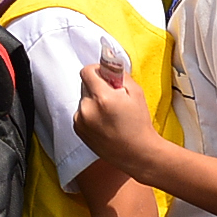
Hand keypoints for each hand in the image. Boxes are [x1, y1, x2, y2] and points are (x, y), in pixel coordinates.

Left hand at [73, 60, 160, 175]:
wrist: (136, 152)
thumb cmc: (139, 123)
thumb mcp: (136, 92)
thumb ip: (120, 74)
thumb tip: (109, 64)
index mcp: (102, 97)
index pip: (86, 72)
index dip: (96, 70)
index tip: (104, 74)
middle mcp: (87, 108)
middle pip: (84, 85)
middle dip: (97, 86)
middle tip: (112, 96)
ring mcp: (81, 121)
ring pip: (83, 99)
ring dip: (93, 100)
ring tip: (109, 113)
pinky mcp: (78, 130)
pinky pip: (81, 113)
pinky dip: (90, 113)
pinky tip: (104, 122)